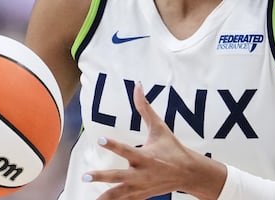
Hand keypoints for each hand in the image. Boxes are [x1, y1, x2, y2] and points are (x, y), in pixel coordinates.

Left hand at [83, 82, 226, 199]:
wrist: (188, 174)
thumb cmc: (173, 148)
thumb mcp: (160, 127)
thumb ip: (145, 108)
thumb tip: (138, 86)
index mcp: (146, 156)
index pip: (127, 150)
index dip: (113, 145)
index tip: (100, 139)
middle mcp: (141, 173)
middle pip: (119, 176)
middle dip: (102, 176)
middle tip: (86, 175)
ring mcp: (140, 187)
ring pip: (119, 194)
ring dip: (104, 197)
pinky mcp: (140, 195)